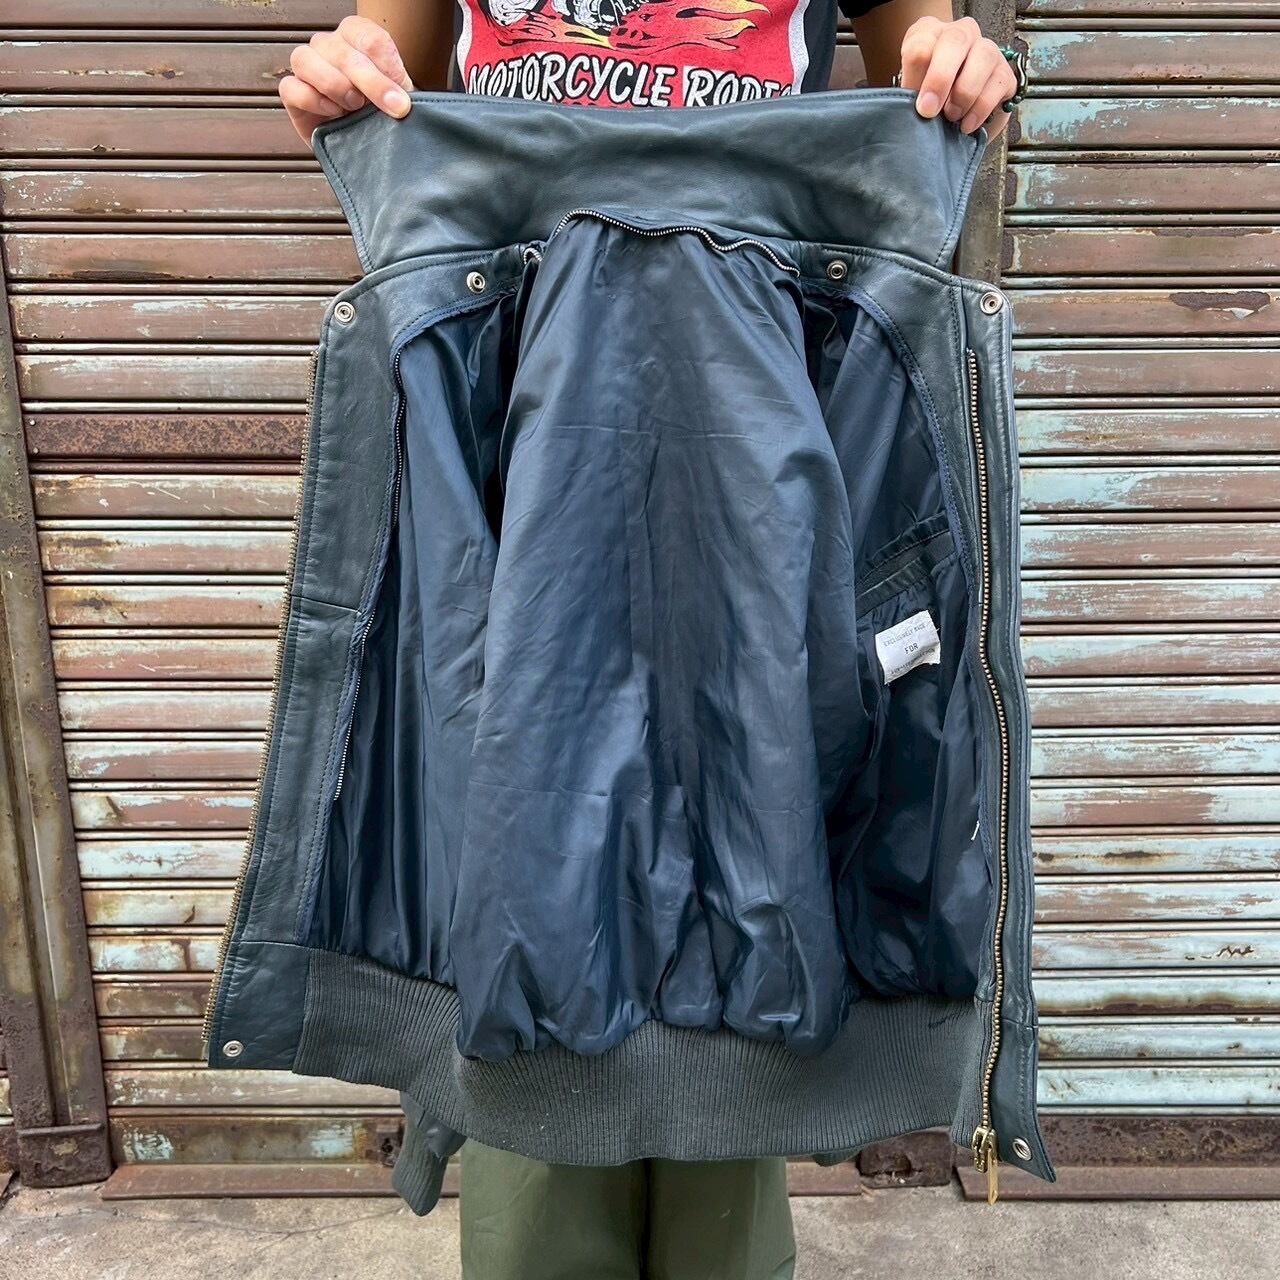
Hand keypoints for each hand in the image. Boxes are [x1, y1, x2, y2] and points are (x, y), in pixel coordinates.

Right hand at [278, 15, 414, 145]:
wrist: (365, 145)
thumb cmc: (381, 115)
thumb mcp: (398, 99)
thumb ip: (400, 91)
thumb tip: (402, 97)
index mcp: (356, 37)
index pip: (367, 36)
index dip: (387, 63)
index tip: (404, 93)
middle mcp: (329, 46)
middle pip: (342, 51)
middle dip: (371, 82)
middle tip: (394, 108)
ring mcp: (307, 67)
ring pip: (305, 59)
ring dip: (335, 85)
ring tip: (355, 106)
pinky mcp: (292, 94)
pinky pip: (291, 88)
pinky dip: (312, 100)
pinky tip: (333, 112)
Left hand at [900, 16, 1017, 138]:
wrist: (957, 123)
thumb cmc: (932, 104)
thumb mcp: (913, 98)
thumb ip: (912, 96)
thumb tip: (918, 107)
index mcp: (930, 35)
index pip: (921, 42)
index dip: (917, 74)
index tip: (920, 105)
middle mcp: (961, 34)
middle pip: (955, 40)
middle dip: (941, 78)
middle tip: (931, 111)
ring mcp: (986, 49)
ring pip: (984, 56)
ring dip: (965, 93)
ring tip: (952, 117)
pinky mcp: (1004, 71)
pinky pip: (999, 83)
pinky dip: (981, 108)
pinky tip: (968, 124)